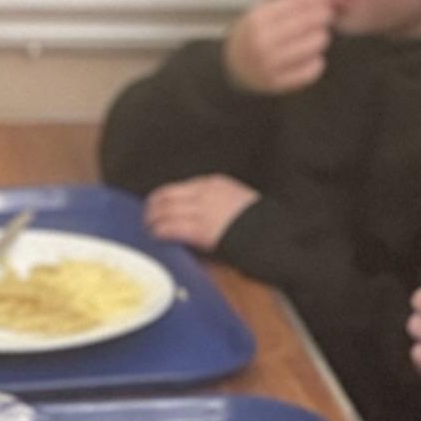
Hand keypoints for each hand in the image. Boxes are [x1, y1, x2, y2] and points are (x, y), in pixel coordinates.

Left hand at [144, 175, 259, 253]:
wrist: (273, 233)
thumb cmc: (262, 222)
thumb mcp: (238, 202)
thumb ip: (218, 203)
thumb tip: (199, 214)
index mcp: (215, 183)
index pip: (180, 187)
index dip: (164, 197)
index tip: (158, 205)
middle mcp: (205, 193)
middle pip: (166, 195)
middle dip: (153, 208)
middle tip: (147, 218)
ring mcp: (202, 210)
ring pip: (164, 211)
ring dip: (153, 221)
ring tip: (149, 229)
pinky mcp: (201, 229)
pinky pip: (171, 227)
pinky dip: (160, 231)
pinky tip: (156, 236)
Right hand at [223, 0, 335, 95]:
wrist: (233, 68)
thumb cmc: (253, 36)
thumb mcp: (263, 14)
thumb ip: (292, 3)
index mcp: (256, 21)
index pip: (293, 5)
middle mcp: (261, 42)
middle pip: (303, 24)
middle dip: (321, 16)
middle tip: (328, 15)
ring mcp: (268, 64)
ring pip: (311, 46)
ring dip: (321, 38)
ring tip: (320, 35)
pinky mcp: (276, 83)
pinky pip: (308, 72)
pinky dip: (317, 63)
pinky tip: (315, 57)